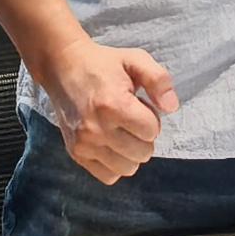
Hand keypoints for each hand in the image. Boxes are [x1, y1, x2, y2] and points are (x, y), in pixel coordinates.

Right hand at [41, 40, 176, 183]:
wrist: (63, 67)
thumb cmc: (103, 64)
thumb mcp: (135, 59)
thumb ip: (159, 80)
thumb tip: (171, 107)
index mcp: (113, 104)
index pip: (151, 131)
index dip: (151, 118)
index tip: (139, 105)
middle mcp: (96, 128)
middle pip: (142, 153)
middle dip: (143, 136)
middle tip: (129, 118)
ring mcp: (84, 144)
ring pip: (127, 168)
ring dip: (131, 152)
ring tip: (120, 130)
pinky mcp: (75, 153)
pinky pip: (108, 176)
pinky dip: (115, 165)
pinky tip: (111, 144)